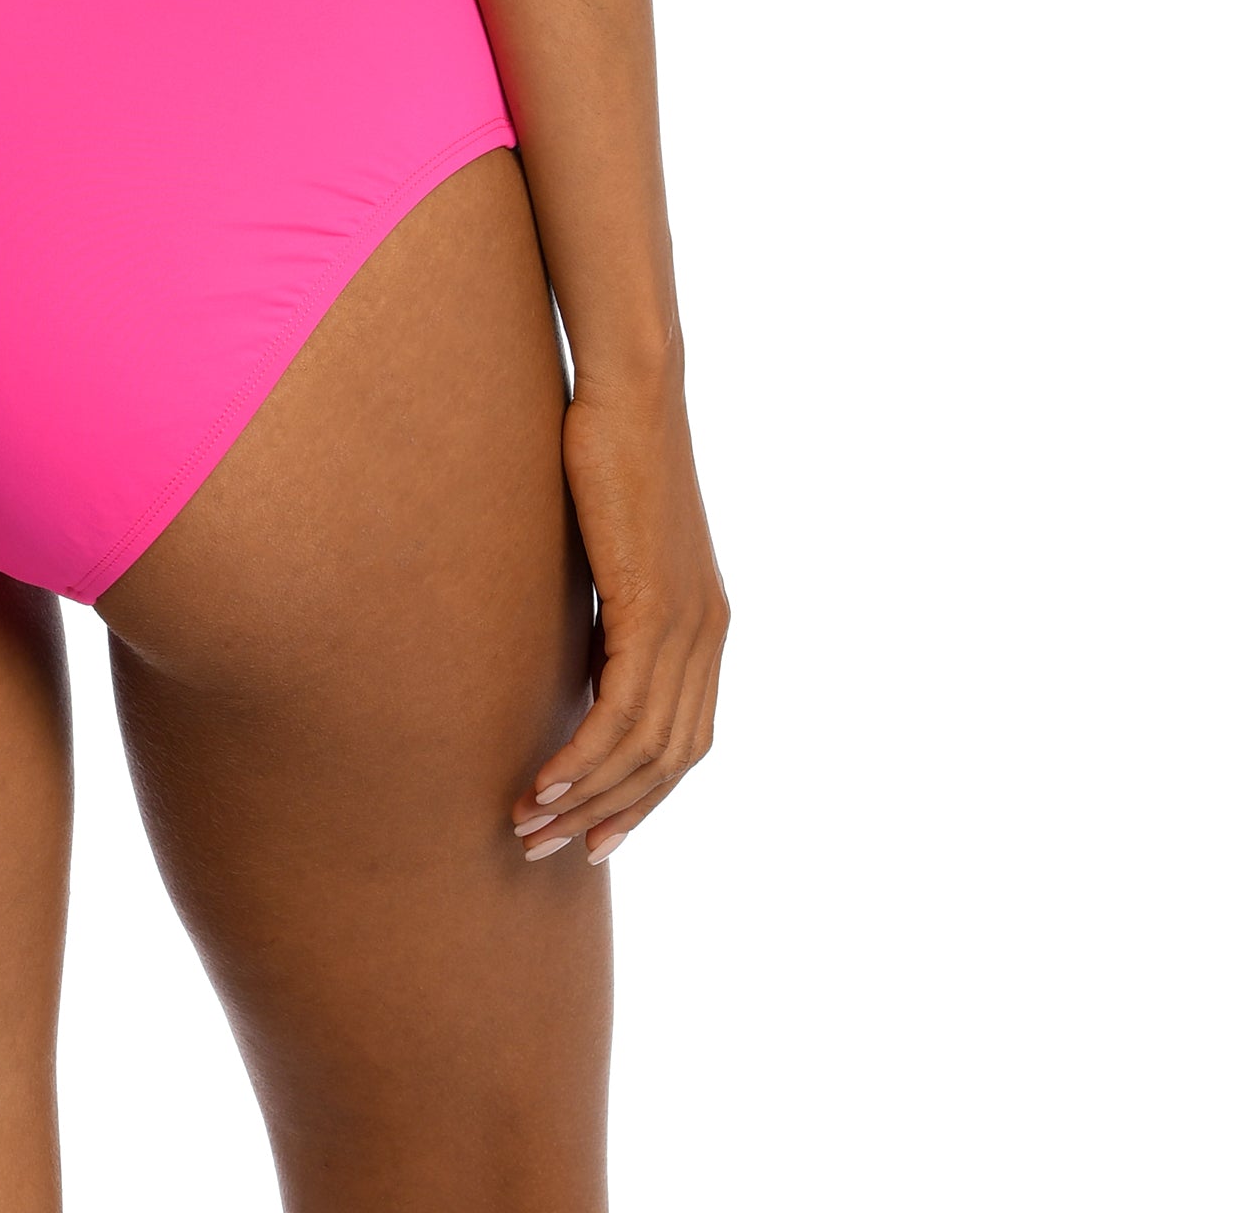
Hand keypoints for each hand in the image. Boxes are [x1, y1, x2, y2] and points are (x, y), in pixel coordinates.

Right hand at [512, 375, 727, 866]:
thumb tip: (580, 653)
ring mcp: (687, 622)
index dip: (643, 797)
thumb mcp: (616, 548)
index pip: (687, 743)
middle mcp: (708, 634)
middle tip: (546, 848)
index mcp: (708, 625)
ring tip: (528, 824)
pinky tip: (544, 780)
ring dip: (585, 796)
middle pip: (671, 761)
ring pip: (645, 748)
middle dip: (610, 813)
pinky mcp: (652, 605)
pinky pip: (622, 709)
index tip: (592, 834)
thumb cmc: (610, 453)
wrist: (633, 389)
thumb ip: (612, 607)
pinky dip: (584, 757)